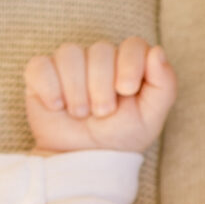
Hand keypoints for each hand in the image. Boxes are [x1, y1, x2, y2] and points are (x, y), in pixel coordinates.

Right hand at [24, 37, 176, 154]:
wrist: (83, 159)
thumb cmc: (119, 137)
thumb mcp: (150, 118)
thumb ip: (164, 85)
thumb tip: (158, 51)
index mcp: (129, 65)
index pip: (133, 44)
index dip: (130, 64)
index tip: (126, 90)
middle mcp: (100, 59)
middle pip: (101, 49)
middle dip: (102, 86)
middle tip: (102, 113)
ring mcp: (70, 64)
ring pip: (70, 53)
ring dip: (76, 89)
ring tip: (80, 113)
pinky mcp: (42, 74)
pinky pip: (40, 65)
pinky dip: (49, 88)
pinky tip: (56, 106)